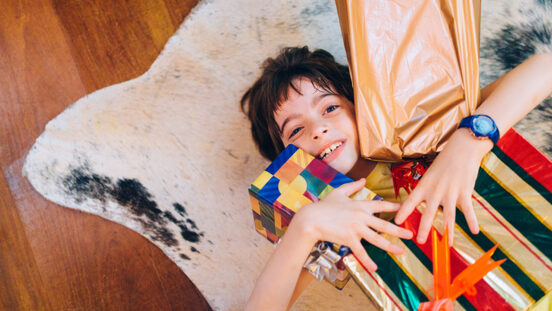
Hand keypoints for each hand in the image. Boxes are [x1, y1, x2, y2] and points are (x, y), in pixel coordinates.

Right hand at [294, 178, 412, 271]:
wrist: (311, 218)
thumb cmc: (324, 205)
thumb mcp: (339, 192)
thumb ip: (353, 186)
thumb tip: (363, 180)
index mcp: (360, 205)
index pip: (381, 206)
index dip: (394, 208)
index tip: (405, 210)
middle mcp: (361, 217)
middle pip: (384, 225)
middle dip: (399, 230)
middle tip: (411, 234)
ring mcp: (356, 229)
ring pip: (377, 239)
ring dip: (390, 246)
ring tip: (401, 251)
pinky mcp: (349, 239)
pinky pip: (360, 252)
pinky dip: (368, 261)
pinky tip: (375, 268)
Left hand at [394, 129, 491, 243]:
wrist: (462, 148)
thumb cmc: (445, 160)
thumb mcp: (431, 174)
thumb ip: (427, 189)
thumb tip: (422, 201)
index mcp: (424, 186)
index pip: (410, 201)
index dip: (403, 212)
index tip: (396, 222)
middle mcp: (435, 191)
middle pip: (428, 214)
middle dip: (424, 229)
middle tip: (419, 241)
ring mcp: (450, 193)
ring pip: (448, 216)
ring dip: (447, 231)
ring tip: (447, 245)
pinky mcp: (464, 192)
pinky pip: (468, 210)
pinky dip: (472, 221)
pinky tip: (475, 232)